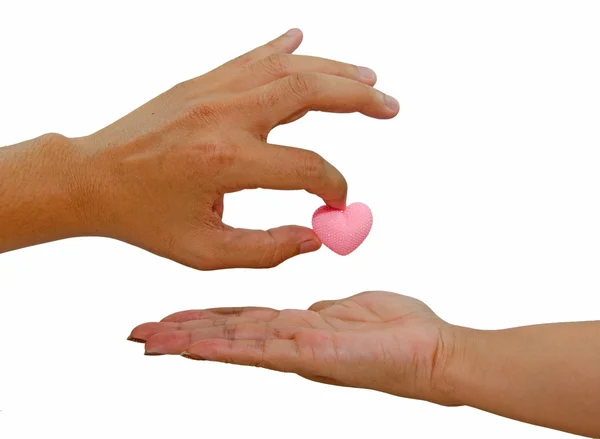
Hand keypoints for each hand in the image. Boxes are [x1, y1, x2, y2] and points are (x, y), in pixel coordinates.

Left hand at [72, 28, 398, 269]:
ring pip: (287, 66)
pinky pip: (251, 57)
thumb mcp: (204, 251)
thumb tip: (315, 238)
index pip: (306, 167)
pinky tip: (302, 37)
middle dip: (358, 98)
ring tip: (368, 79)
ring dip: (333, 69)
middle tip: (390, 106)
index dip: (333, 187)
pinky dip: (282, 47)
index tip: (336, 204)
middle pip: (309, 92)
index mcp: (226, 162)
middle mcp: (225, 116)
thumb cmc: (145, 218)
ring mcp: (213, 91)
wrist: (93, 178)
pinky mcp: (202, 82)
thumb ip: (266, 251)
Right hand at [128, 291, 459, 404]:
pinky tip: (192, 347)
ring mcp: (295, 354)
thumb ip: (324, 312)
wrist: (432, 354)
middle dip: (182, 334)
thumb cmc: (397, 331)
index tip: (172, 318)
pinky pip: (258, 349)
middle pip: (227, 334)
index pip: (241, 322)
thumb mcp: (350, 311)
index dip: (205, 320)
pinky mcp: (309, 356)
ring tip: (150, 341)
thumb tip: (312, 309)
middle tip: (140, 334)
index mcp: (297, 331)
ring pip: (232, 344)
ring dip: (189, 342)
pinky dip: (221, 348)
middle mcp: (288, 346)